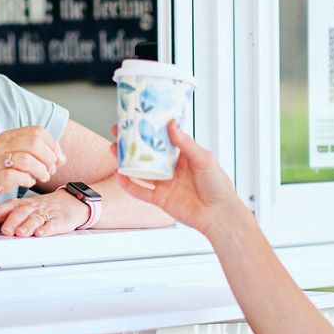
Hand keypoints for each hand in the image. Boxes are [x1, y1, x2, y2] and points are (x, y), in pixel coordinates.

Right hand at [0, 126, 65, 209]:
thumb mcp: (14, 159)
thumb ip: (37, 156)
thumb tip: (62, 158)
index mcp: (7, 137)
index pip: (38, 131)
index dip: (53, 145)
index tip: (57, 160)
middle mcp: (1, 145)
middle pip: (35, 143)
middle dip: (49, 158)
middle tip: (50, 171)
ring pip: (27, 158)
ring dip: (41, 170)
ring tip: (42, 178)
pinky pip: (15, 175)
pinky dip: (27, 180)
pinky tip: (28, 183)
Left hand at [0, 189, 86, 237]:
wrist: (70, 201)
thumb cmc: (42, 207)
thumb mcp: (21, 209)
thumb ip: (4, 217)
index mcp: (18, 205)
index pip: (0, 209)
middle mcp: (30, 208)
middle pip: (18, 213)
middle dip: (10, 222)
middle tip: (4, 231)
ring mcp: (44, 213)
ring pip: (34, 218)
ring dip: (26, 226)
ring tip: (21, 233)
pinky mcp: (58, 220)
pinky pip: (52, 224)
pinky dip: (47, 228)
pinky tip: (41, 232)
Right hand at [120, 121, 242, 233]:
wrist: (219, 214)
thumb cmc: (218, 185)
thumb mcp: (204, 158)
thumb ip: (186, 143)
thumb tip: (172, 124)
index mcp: (182, 156)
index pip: (161, 139)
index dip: (148, 130)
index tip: (136, 120)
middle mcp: (171, 168)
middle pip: (146, 154)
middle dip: (131, 144)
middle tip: (118, 133)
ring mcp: (164, 184)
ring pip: (139, 171)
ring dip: (126, 162)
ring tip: (115, 150)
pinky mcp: (159, 199)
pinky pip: (140, 191)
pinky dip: (128, 184)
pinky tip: (119, 175)